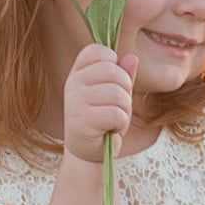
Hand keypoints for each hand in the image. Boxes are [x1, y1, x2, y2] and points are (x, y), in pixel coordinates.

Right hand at [62, 44, 137, 162]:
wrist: (88, 154)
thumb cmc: (103, 121)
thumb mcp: (115, 94)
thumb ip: (123, 75)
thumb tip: (132, 57)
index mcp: (78, 72)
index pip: (98, 51)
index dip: (114, 64)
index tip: (112, 83)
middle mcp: (73, 84)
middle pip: (113, 71)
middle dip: (125, 91)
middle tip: (117, 107)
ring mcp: (74, 101)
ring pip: (117, 94)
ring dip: (124, 110)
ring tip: (113, 120)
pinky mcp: (81, 121)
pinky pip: (117, 114)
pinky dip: (120, 124)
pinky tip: (110, 130)